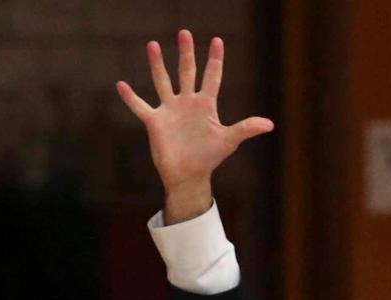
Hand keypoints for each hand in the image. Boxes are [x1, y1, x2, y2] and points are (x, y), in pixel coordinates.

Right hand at [116, 30, 273, 219]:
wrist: (189, 176)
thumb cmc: (209, 158)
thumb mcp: (229, 141)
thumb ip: (246, 128)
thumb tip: (270, 124)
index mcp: (205, 105)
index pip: (212, 77)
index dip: (215, 60)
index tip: (217, 40)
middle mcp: (187, 103)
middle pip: (186, 72)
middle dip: (187, 53)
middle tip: (185, 32)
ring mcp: (170, 110)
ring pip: (162, 82)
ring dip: (157, 65)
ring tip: (153, 44)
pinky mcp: (155, 122)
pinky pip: (140, 107)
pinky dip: (130, 98)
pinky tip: (120, 85)